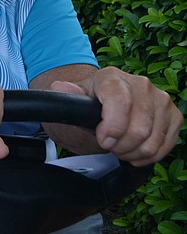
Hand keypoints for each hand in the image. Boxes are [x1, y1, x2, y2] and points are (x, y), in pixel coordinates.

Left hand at [50, 67, 182, 165]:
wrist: (110, 101)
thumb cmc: (93, 100)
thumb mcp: (76, 97)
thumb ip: (68, 95)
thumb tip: (59, 88)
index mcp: (113, 78)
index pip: (121, 104)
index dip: (112, 128)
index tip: (103, 139)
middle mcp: (141, 84)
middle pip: (139, 128)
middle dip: (121, 146)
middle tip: (109, 146)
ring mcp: (161, 100)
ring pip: (152, 141)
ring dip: (133, 153)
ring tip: (121, 148)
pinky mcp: (174, 115)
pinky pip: (166, 145)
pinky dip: (149, 156)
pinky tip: (135, 151)